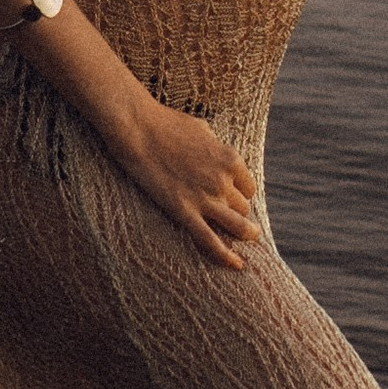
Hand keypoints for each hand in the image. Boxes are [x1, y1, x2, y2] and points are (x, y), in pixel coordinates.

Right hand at [115, 102, 259, 268]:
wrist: (138, 129)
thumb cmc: (166, 123)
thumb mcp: (200, 128)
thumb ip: (212, 143)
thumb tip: (212, 147)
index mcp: (230, 159)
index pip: (248, 188)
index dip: (241, 194)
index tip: (232, 198)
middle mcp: (223, 181)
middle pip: (242, 207)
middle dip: (236, 211)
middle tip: (227, 214)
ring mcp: (204, 198)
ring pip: (236, 225)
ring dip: (245, 233)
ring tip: (248, 238)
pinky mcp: (184, 211)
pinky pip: (210, 240)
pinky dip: (226, 256)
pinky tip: (236, 265)